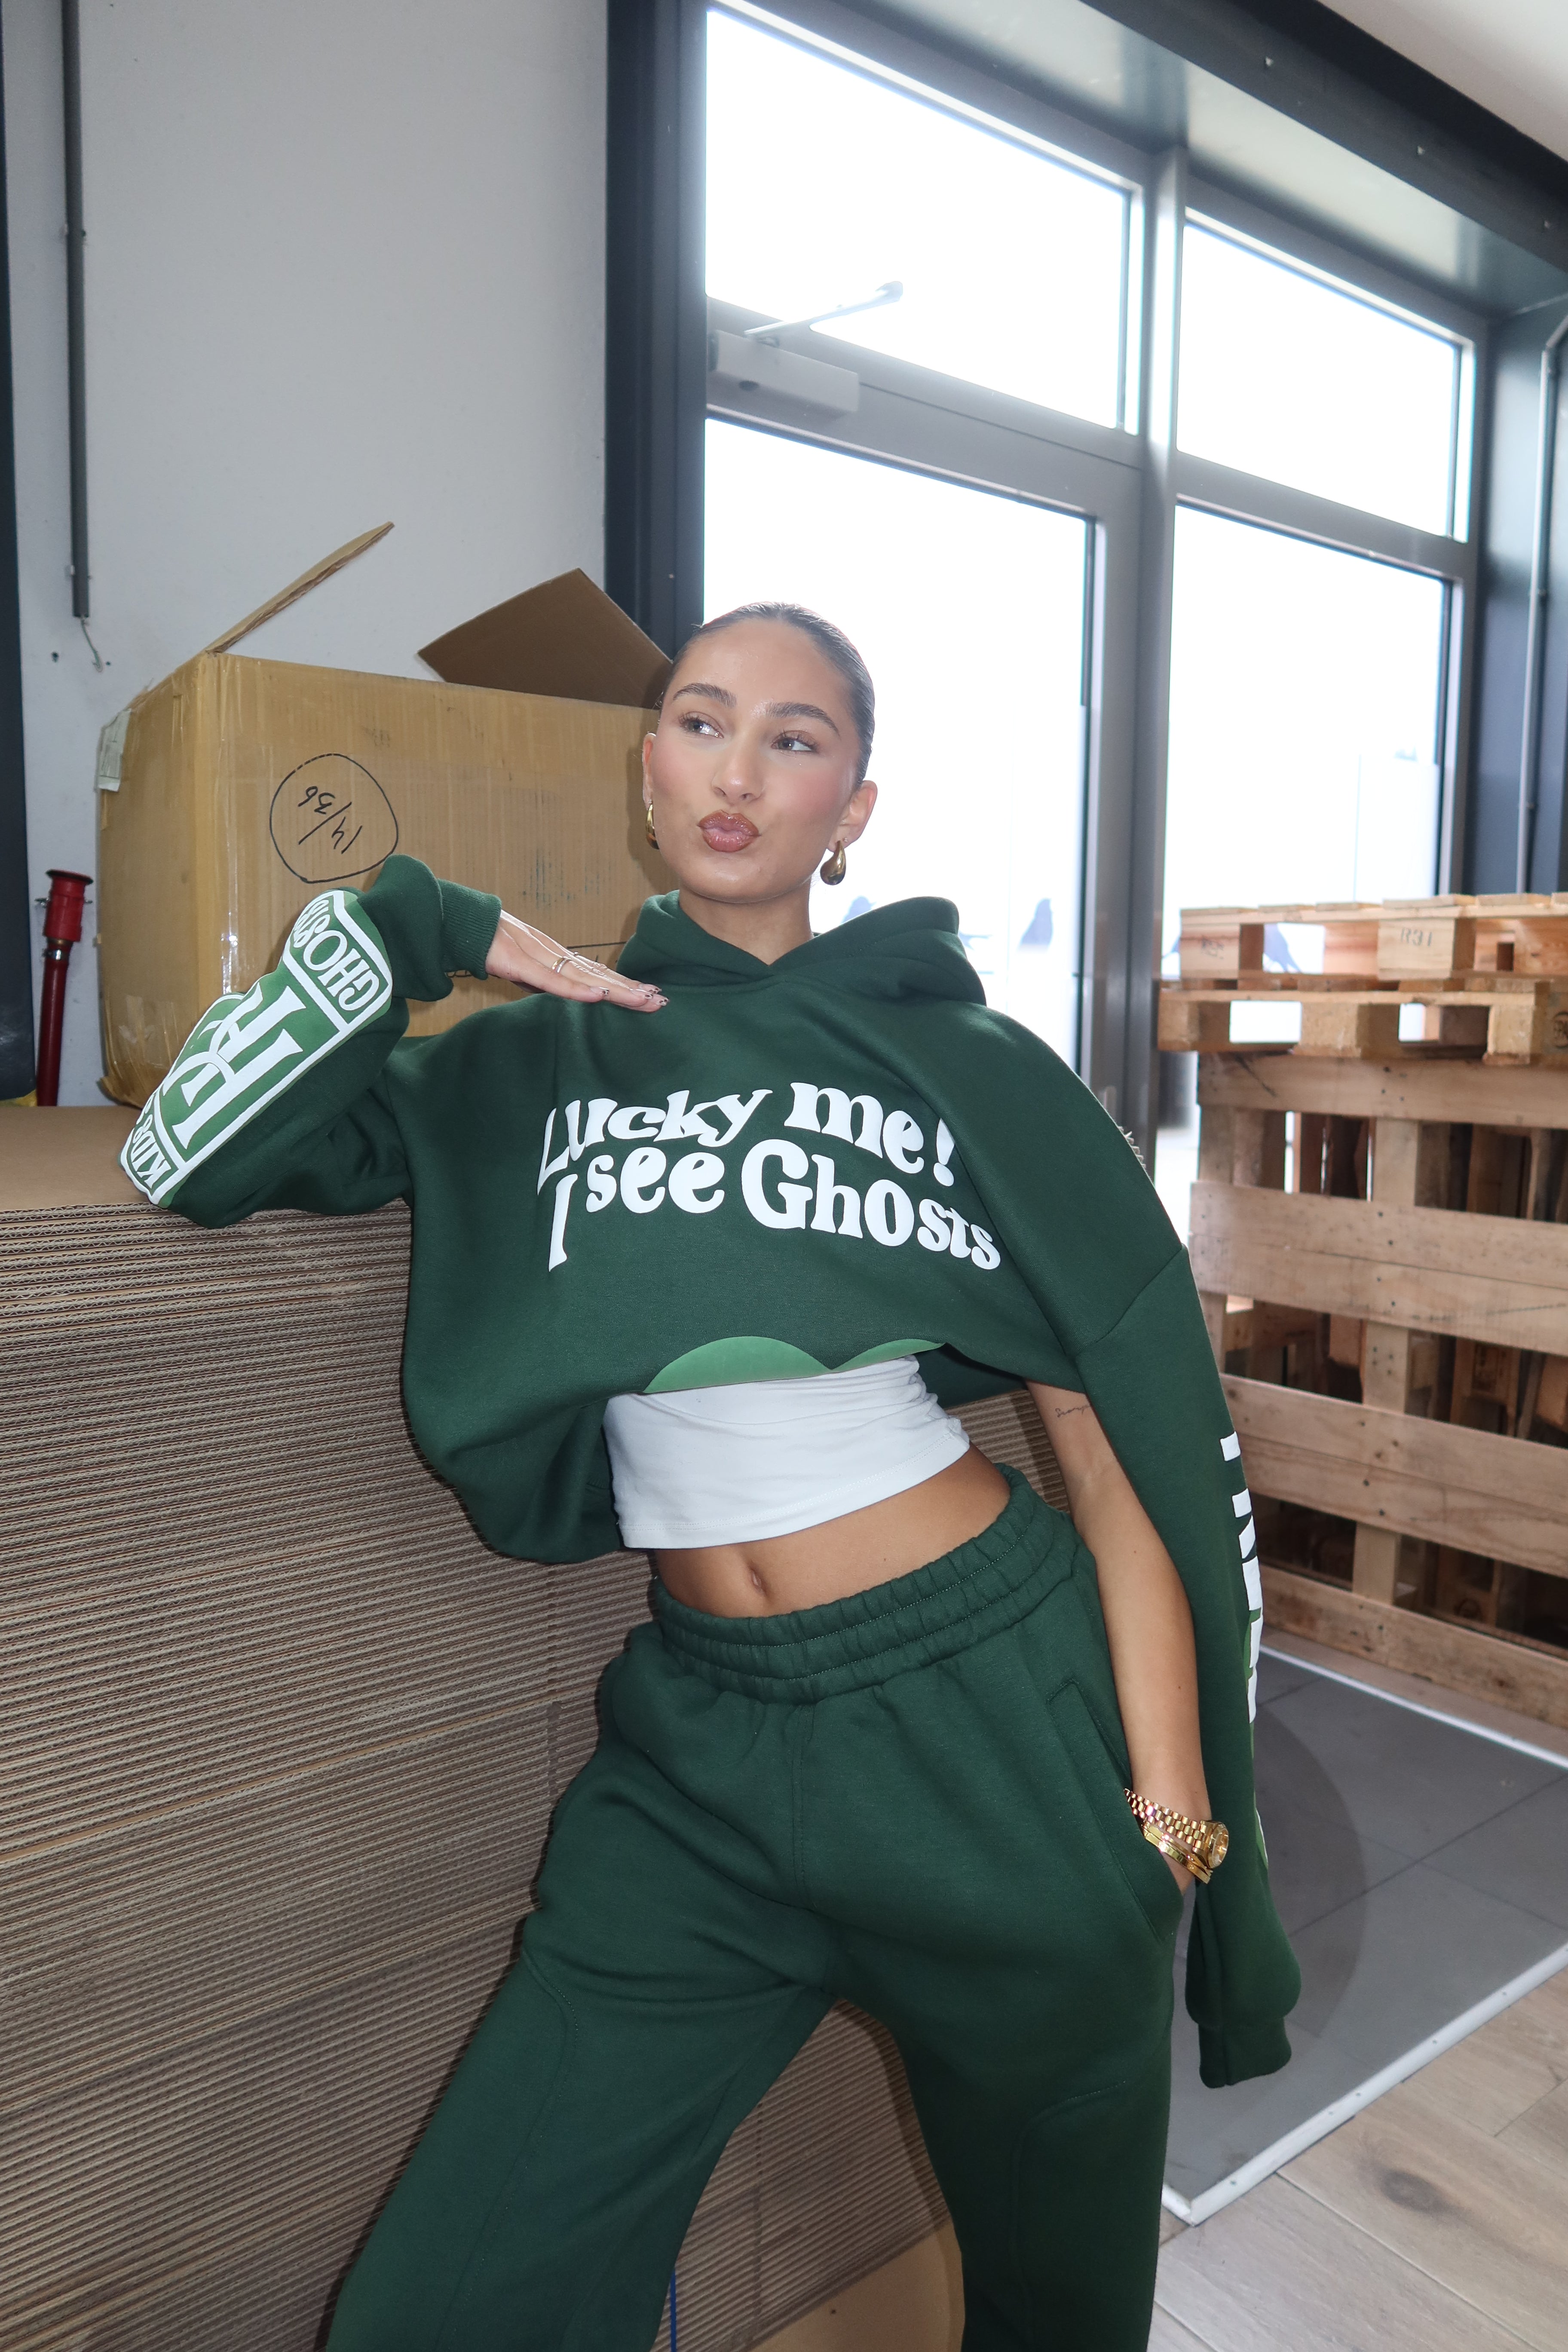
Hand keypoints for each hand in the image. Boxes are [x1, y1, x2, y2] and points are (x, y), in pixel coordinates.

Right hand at [485, 912, 665, 1011]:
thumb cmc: (485, 943)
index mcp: (553, 955)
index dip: (622, 984)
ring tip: (644, 999)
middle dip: (630, 989)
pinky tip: (598, 996)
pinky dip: (576, 989)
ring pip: (584, 977)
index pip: (595, 973)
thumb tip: (562, 993)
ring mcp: (538, 957)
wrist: (456, 923)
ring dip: (615, 989)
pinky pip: (552, 980)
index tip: (649, 994)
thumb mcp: (519, 969)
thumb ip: (540, 980)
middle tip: (661, 1001)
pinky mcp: (520, 963)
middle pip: (598, 975)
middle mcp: (552, 954)